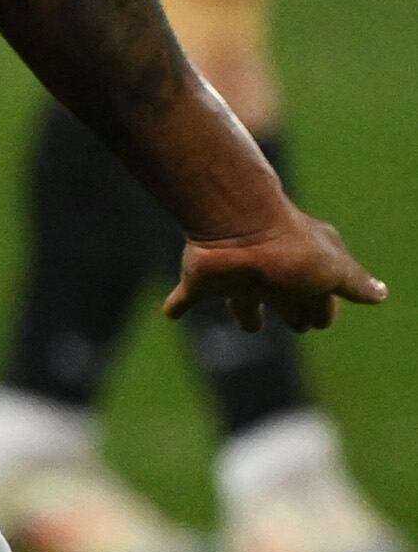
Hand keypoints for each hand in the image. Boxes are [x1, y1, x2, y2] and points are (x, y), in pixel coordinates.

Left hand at [166, 206, 388, 335]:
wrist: (236, 226)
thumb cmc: (292, 250)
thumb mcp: (334, 268)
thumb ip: (354, 282)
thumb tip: (381, 294)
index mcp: (303, 271)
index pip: (318, 297)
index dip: (322, 310)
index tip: (322, 320)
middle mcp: (269, 275)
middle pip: (283, 299)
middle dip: (290, 310)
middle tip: (296, 322)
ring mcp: (234, 276)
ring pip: (241, 300)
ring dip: (244, 312)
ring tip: (248, 325)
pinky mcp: (200, 280)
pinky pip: (185, 297)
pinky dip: (177, 304)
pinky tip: (170, 313)